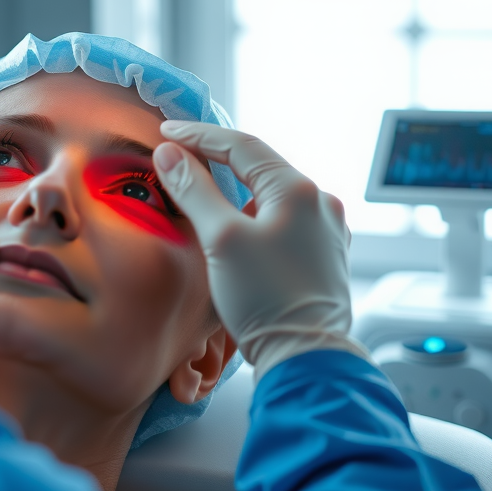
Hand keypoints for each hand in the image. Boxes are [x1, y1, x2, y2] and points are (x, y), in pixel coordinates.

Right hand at [154, 121, 367, 377]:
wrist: (306, 358)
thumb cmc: (267, 301)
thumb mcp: (220, 239)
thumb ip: (194, 190)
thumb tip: (170, 154)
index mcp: (298, 190)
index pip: (241, 145)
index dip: (198, 135)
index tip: (166, 131)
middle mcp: (319, 203)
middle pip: (259, 166)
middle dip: (217, 157)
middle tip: (179, 154)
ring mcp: (325, 231)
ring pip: (270, 194)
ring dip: (236, 187)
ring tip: (204, 188)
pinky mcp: (323, 257)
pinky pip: (282, 219)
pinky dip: (252, 213)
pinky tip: (238, 226)